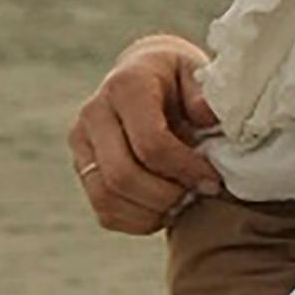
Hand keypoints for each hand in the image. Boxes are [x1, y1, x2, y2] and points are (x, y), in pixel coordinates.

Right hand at [68, 38, 218, 233]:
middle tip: (197, 195)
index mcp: (126, 85)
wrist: (147, 75)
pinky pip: (104, 211)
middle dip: (167, 196)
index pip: (150, 142)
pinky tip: (164, 208)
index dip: (185, 169)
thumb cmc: (179, 79)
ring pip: (107, 198)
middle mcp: (94, 112)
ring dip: (151, 212)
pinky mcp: (82, 166)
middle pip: (122, 175)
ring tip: (182, 203)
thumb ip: (203, 94)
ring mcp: (82, 142)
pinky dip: (138, 221)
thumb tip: (205, 115)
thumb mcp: (198, 73)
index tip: (212, 180)